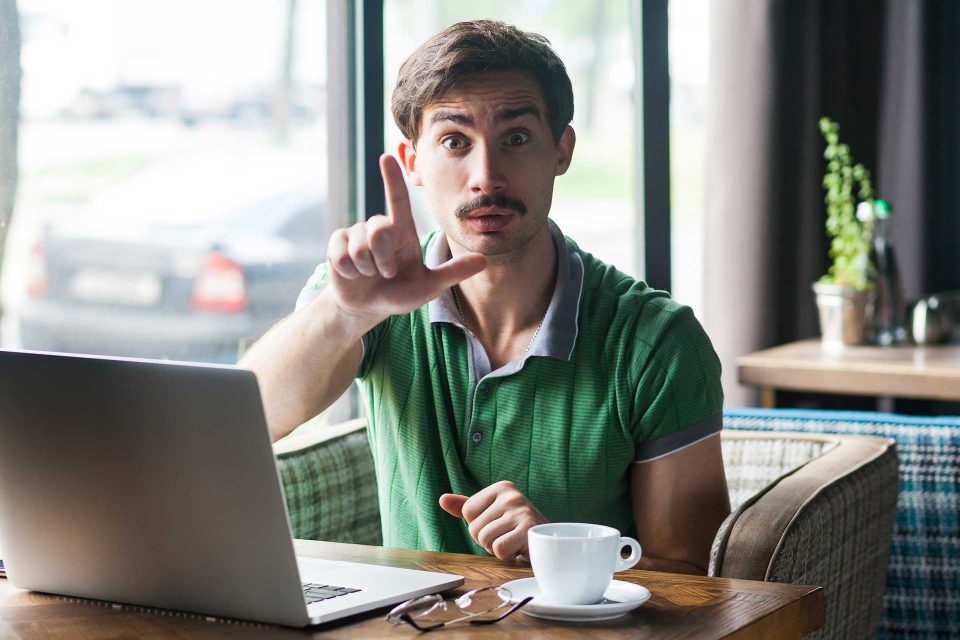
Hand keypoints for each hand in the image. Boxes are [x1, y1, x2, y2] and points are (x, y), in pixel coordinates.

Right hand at [326, 155, 486, 324]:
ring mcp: (356, 234)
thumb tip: (484, 261)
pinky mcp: (337, 244)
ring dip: (367, 268)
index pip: (398, 200)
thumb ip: (453, 273)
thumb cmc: (399, 293)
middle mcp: (379, 228)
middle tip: (386, 273)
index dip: (393, 179)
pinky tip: (353, 274)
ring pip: (359, 246)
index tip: (387, 156)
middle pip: (378, 230)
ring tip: (369, 274)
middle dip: (382, 259)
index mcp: (402, 232)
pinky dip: (349, 271)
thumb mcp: (429, 286)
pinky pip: (341, 255)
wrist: (368, 306)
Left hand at [439, 481, 546, 560]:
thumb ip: (466, 506)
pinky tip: (519, 549)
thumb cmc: (517, 530)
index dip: (479, 525)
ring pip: (485, 540)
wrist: (551, 544)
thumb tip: (442, 499)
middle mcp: (512, 495)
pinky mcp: (528, 530)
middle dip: (487, 539)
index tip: (499, 525)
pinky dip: (507, 556)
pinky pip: (499, 549)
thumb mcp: (491, 514)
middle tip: (507, 537)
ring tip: (513, 542)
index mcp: (502, 487)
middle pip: (474, 527)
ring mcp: (521, 511)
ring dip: (497, 548)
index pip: (467, 511)